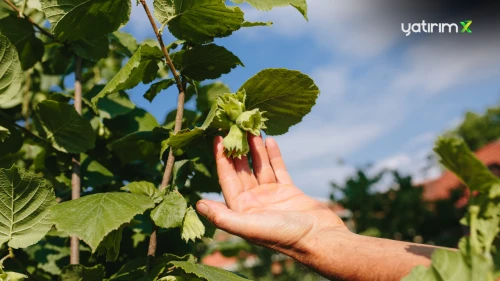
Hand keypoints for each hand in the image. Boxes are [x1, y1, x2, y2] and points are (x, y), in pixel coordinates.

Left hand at [196, 135, 347, 254]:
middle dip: (238, 149)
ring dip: (255, 149)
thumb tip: (198, 204)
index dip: (221, 158)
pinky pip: (278, 169)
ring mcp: (271, 196)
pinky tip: (269, 140)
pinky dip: (273, 156)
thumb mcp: (249, 227)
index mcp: (241, 210)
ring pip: (260, 167)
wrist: (320, 239)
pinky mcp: (288, 192)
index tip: (218, 137)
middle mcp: (254, 202)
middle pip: (242, 170)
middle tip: (234, 126)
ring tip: (251, 128)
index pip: (227, 179)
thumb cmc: (284, 236)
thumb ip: (223, 217)